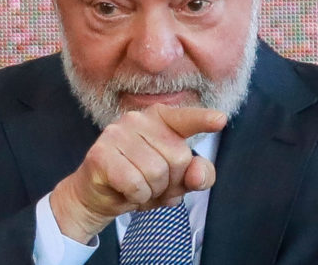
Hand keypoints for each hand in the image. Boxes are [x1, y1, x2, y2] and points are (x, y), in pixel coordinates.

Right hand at [50, 104, 226, 242]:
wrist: (97, 195)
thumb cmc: (140, 180)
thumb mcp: (177, 181)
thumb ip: (198, 175)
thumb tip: (197, 175)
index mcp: (160, 119)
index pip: (185, 119)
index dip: (203, 120)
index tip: (220, 120)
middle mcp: (138, 119)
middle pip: (178, 158)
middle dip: (170, 182)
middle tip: (151, 184)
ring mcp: (116, 133)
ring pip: (156, 173)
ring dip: (151, 192)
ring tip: (138, 187)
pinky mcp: (101, 154)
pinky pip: (136, 184)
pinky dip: (136, 197)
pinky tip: (125, 191)